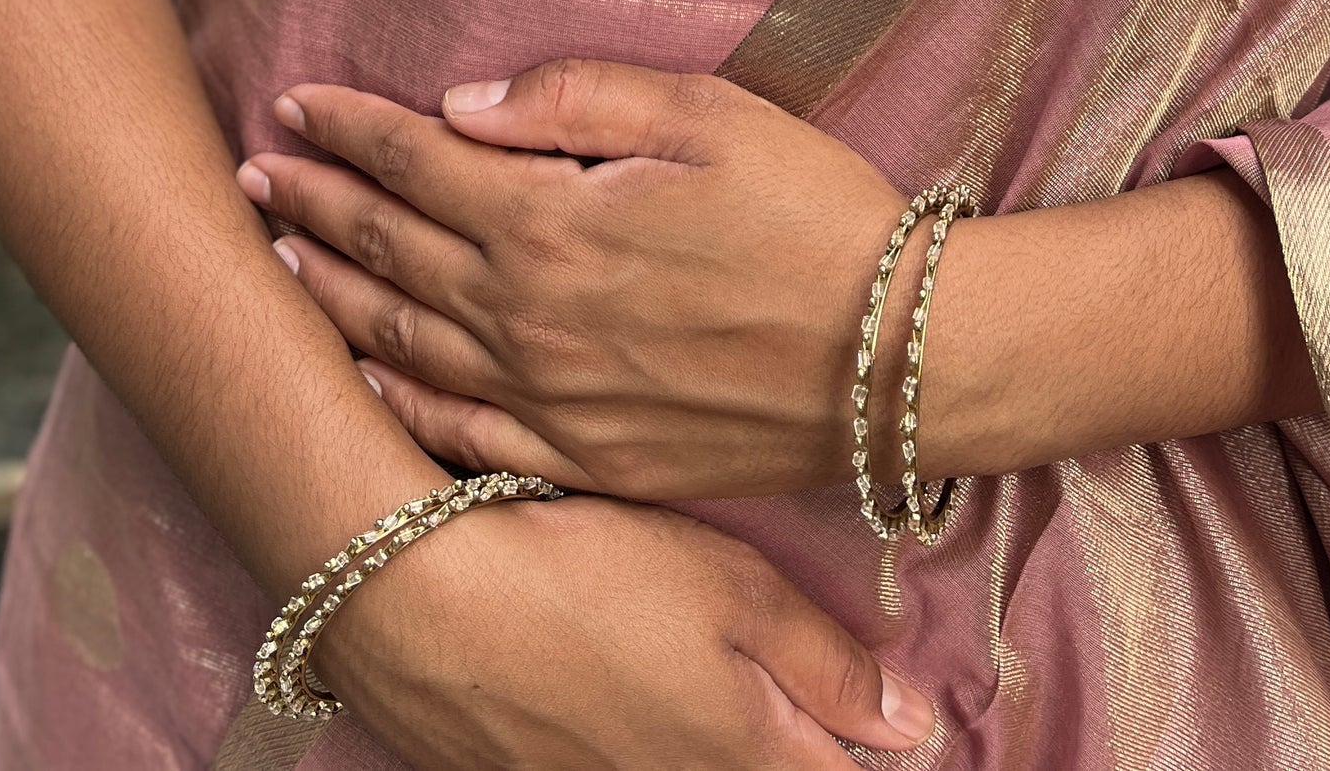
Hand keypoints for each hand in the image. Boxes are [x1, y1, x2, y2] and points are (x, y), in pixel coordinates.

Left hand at [239, 57, 926, 500]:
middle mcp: (530, 316)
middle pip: (392, 251)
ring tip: (280, 261)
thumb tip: (461, 104)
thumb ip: (572, 98)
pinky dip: (398, 400)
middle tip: (250, 176)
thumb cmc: (813, 215)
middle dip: (313, 204)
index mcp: (552, 222)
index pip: (415, 162)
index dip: (346, 128)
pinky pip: (463, 434)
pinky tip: (366, 375)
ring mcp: (553, 398)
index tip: (292, 101)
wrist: (897, 359)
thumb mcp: (705, 115)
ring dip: (334, 296)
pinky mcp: (589, 457)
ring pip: (405, 342)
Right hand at [314, 489, 935, 768]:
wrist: (418, 602)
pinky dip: (628, 735)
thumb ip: (828, 665)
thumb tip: (911, 725)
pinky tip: (606, 681)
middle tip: (787, 689)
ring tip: (673, 665)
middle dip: (791, 738)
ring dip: (705, 739)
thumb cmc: (588, 578)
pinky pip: (613, 768)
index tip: (890, 721)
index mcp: (749, 767)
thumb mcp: (732, 591)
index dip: (872, 744)